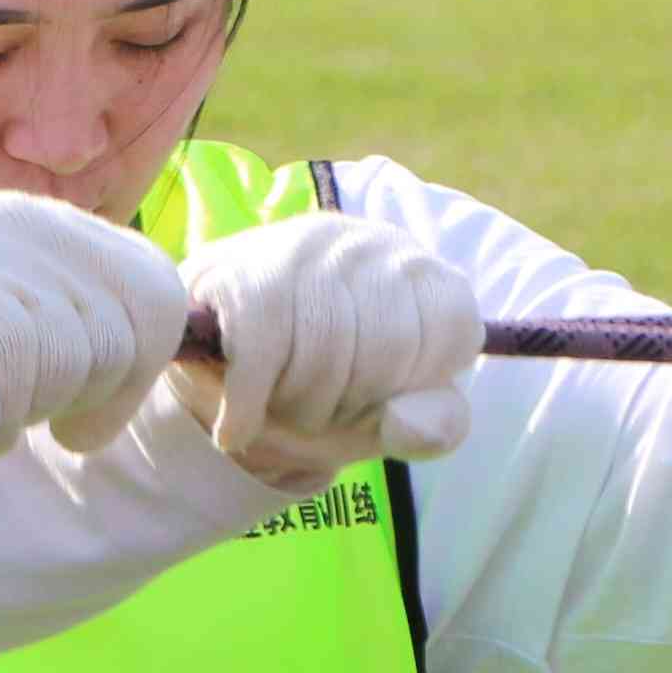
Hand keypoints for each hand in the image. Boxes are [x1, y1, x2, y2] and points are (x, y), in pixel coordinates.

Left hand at [0, 193, 188, 459]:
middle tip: (4, 404)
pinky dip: (133, 374)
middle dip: (40, 405)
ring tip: (37, 386)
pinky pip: (161, 316)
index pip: (3, 344)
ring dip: (85, 393)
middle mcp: (10, 217)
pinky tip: (89, 383)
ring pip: (126, 344)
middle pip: (71, 352)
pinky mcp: (120, 245)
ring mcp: (72, 225)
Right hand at [164, 210, 481, 490]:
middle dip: (350, 406)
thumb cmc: (322, 391)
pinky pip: (261, 349)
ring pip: (322, 350)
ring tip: (281, 408)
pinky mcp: (238, 270)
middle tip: (320, 410)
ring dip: (298, 409)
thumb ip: (432, 426)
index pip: (453, 328)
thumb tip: (412, 423)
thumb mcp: (390, 416)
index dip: (415, 385)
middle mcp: (364, 244)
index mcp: (417, 271)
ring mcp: (300, 247)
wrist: (218, 377)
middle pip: (387, 347)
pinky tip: (237, 428)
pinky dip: (248, 406)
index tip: (379, 397)